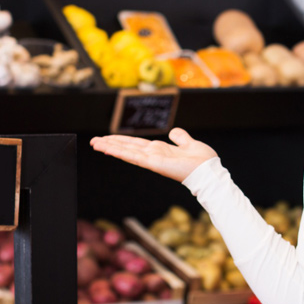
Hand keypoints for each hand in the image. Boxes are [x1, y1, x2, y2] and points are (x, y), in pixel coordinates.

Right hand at [90, 128, 217, 182]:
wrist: (209, 172)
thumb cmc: (203, 161)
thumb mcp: (190, 143)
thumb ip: (180, 138)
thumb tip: (174, 132)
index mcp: (160, 150)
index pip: (136, 144)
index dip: (122, 141)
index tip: (108, 138)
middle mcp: (153, 155)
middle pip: (127, 147)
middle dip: (111, 144)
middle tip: (94, 141)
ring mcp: (152, 160)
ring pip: (127, 152)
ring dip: (110, 147)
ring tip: (95, 144)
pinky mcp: (154, 164)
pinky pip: (134, 156)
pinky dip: (120, 152)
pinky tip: (108, 148)